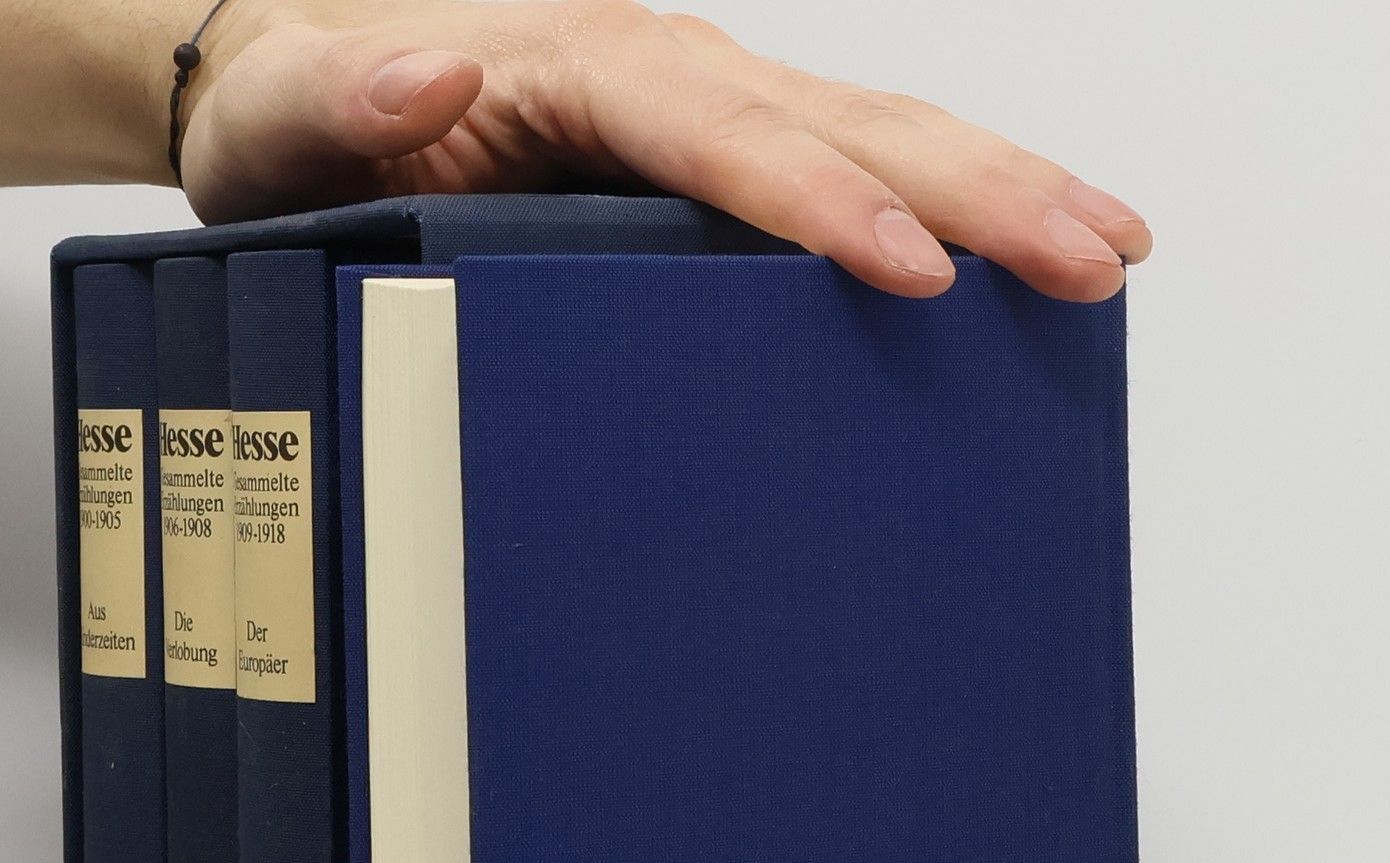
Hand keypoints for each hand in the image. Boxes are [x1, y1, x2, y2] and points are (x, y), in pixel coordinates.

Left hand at [180, 0, 1149, 300]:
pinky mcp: (710, 161)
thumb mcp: (284, 116)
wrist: (298, 95)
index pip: (724, 135)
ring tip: (1106, 251)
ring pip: (875, 133)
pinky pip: (843, 172)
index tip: (912, 268)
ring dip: (998, 187)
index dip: (822, 201)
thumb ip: (339, 102)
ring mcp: (699, 113)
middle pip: (846, 119)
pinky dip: (942, 206)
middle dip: (980, 187)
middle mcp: (663, 74)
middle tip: (1094, 258)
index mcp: (580, 68)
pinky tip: (1007, 259)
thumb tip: (432, 72)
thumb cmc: (298, 117)